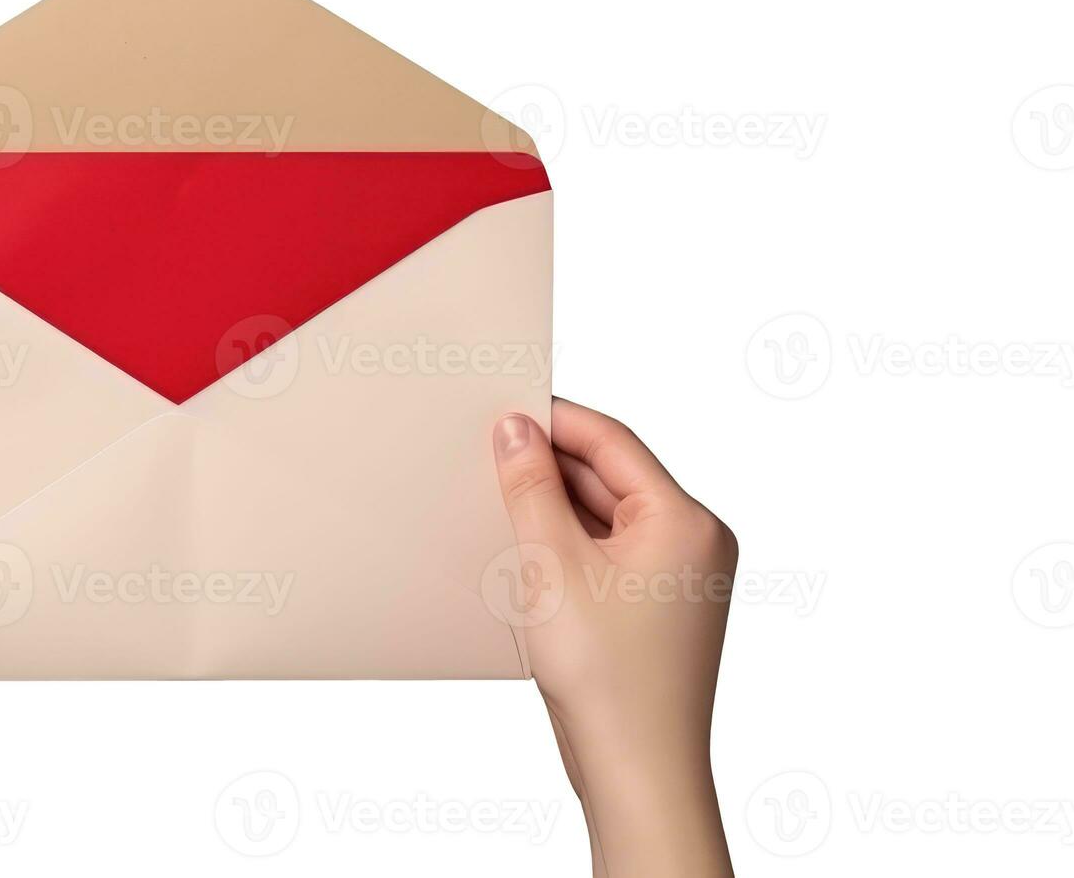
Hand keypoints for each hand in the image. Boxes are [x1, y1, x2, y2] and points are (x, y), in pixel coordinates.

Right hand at [492, 398, 736, 877]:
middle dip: (549, 468)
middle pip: (612, 477)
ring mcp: (681, 579)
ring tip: (499, 508)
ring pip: (607, 518)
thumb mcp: (552, 566)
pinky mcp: (659, 611)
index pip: (613, 442)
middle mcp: (695, 542)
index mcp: (686, 520)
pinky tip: (524, 556)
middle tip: (486, 457)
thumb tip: (516, 428)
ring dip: (554, 510)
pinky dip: (567, 548)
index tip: (502, 411)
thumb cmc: (608, 679)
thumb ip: (531, 487)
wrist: (637, 772)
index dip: (554, 421)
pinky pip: (608, 556)